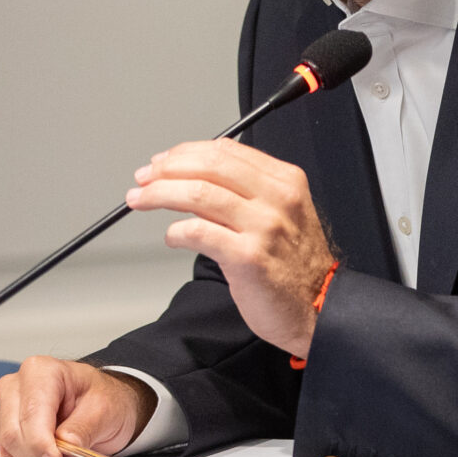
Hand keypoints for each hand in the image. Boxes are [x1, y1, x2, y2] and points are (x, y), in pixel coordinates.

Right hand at [0, 359, 154, 456]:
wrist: (102, 403)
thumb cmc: (104, 400)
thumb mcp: (105, 411)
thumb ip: (84, 428)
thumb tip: (65, 446)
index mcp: (43, 371)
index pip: (31, 414)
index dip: (41, 443)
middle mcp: (16, 384)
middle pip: (13, 431)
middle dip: (36, 455)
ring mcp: (5, 404)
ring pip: (4, 443)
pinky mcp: (1, 423)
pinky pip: (1, 449)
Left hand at [125, 139, 335, 358]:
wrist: (318, 305)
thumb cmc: (294, 263)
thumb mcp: (280, 213)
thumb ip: (243, 192)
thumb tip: (190, 177)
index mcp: (286, 181)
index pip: (225, 151)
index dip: (185, 153)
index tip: (163, 163)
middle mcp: (278, 199)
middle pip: (210, 165)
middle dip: (166, 169)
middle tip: (143, 179)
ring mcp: (264, 227)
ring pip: (199, 193)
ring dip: (159, 194)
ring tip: (140, 199)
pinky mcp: (248, 257)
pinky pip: (198, 232)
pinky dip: (176, 232)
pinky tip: (172, 237)